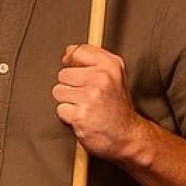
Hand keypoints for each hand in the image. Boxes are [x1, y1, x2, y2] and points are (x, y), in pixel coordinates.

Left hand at [53, 44, 151, 165]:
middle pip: (63, 74)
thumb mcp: (113, 76)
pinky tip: (82, 117)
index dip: (71, 61)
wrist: (126, 135)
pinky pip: (60, 109)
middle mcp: (102, 78)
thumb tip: (67, 52)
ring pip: (59, 91)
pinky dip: (68, 115)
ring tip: (84, 106)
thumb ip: (92, 60)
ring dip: (68, 101)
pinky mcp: (81, 114)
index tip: (77, 71)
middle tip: (86, 97)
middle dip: (70, 86)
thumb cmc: (115, 105)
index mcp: (111, 65)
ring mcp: (91, 97)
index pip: (77, 51)